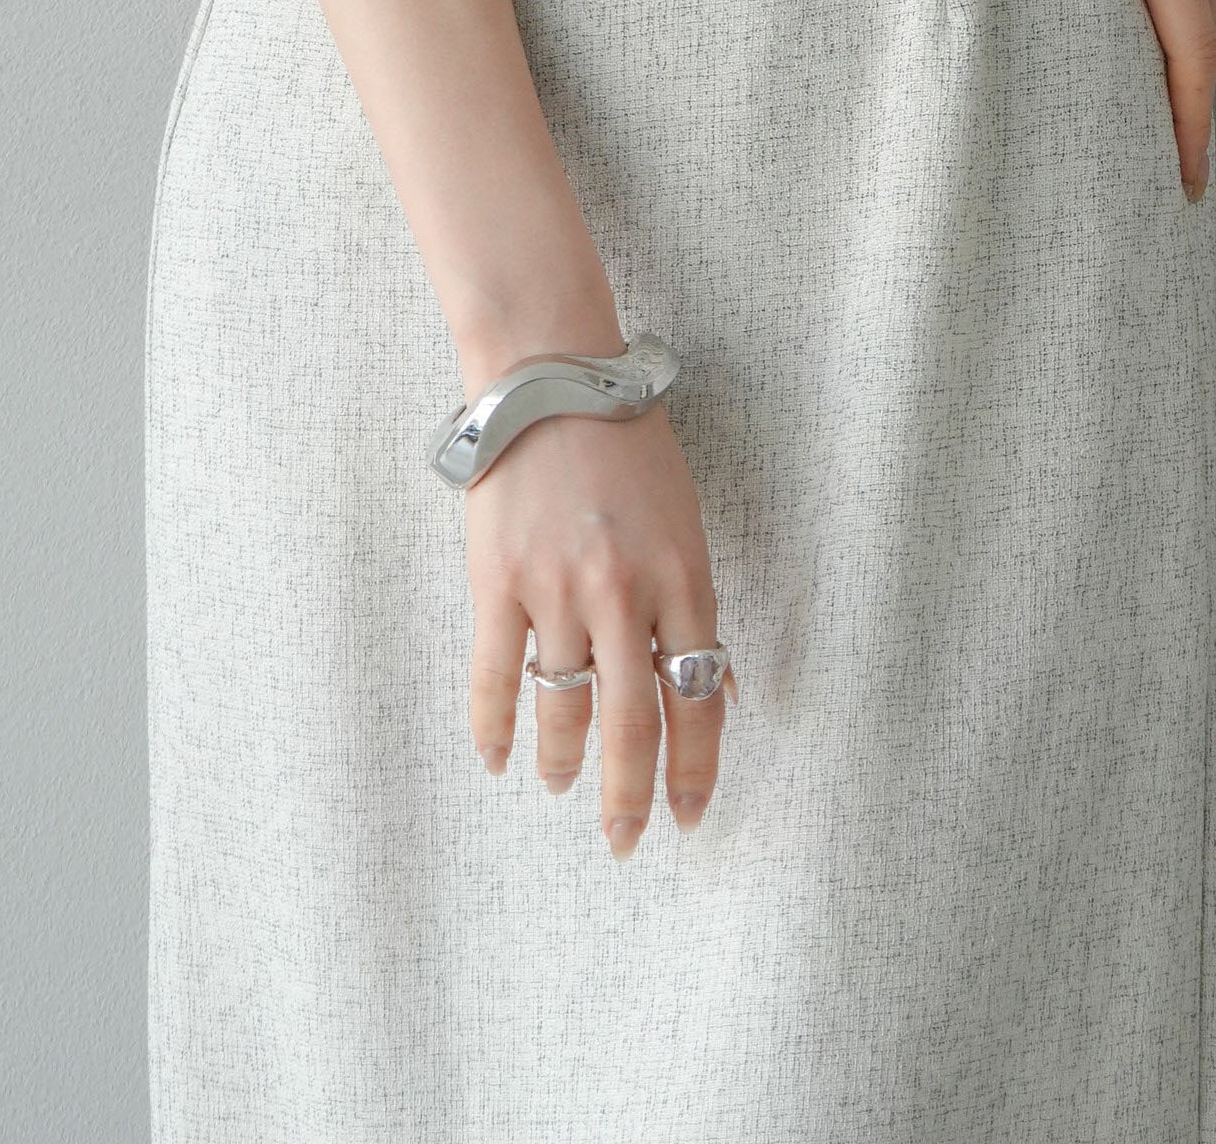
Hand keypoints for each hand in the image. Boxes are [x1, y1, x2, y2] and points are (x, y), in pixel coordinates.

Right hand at [462, 389, 730, 857]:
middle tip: (626, 840)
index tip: (688, 816)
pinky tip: (497, 761)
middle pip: (635, 723)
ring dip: (565, 763)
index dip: (695, 769)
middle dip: (632, 796)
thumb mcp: (686, 519)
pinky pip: (497, 677)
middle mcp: (625, 593)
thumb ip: (696, 606)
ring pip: (566, 709)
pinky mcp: (498, 581)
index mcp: (684, 576)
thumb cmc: (626, 441)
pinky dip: (495, 729)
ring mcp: (557, 589)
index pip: (699, 699)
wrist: (551, 375)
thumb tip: (720, 689)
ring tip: (563, 788)